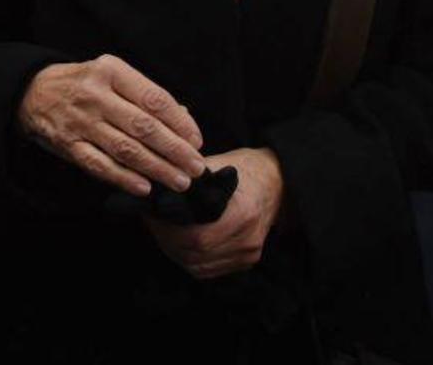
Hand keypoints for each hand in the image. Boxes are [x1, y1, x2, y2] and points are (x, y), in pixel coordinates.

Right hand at [18, 55, 205, 196]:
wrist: (33, 91)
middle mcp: (96, 95)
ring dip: (156, 168)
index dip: (180, 123)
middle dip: (175, 150)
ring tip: (179, 181)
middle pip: (144, 126)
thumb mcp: (113, 75)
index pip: (154, 99)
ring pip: (125, 149)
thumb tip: (184, 120)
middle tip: (196, 167)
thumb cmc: (85, 84)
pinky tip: (145, 187)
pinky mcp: (68, 145)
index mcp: (112, 71)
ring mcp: (81, 121)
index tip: (197, 141)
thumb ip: (146, 95)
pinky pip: (100, 165)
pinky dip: (124, 178)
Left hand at [146, 147, 282, 278]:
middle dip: (167, 240)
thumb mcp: (218, 164)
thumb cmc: (246, 169)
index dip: (169, 231)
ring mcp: (248, 253)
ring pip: (199, 266)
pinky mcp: (247, 260)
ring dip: (176, 251)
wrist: (279, 182)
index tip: (153, 215)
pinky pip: (209, 269)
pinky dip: (190, 259)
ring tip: (164, 231)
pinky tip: (181, 243)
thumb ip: (190, 179)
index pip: (197, 237)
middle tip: (153, 222)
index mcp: (242, 213)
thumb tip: (157, 186)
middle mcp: (247, 238)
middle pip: (195, 254)